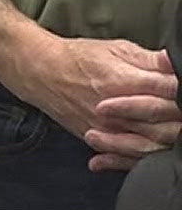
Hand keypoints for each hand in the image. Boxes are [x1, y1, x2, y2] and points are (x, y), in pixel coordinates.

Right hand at [3, 37, 179, 172]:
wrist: (41, 72)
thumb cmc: (79, 58)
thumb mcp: (118, 49)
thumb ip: (152, 59)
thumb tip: (177, 61)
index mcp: (125, 81)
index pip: (171, 92)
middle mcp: (116, 110)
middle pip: (165, 125)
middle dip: (180, 122)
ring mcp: (106, 127)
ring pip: (149, 146)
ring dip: (167, 143)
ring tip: (175, 137)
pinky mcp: (95, 137)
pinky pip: (122, 156)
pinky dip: (137, 160)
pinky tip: (148, 156)